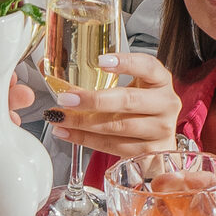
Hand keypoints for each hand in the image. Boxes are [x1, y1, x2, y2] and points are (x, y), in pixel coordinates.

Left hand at [50, 51, 180, 159]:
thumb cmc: (138, 109)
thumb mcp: (128, 87)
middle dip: (93, 100)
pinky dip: (85, 140)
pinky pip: (112, 146)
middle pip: (128, 101)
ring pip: (117, 126)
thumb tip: (50, 71)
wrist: (157, 141)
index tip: (100, 61)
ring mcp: (160, 131)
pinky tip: (67, 132)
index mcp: (160, 81)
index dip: (126, 63)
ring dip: (83, 122)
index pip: (148, 66)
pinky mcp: (149, 154)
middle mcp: (166, 104)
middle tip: (65, 98)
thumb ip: (98, 79)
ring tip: (59, 116)